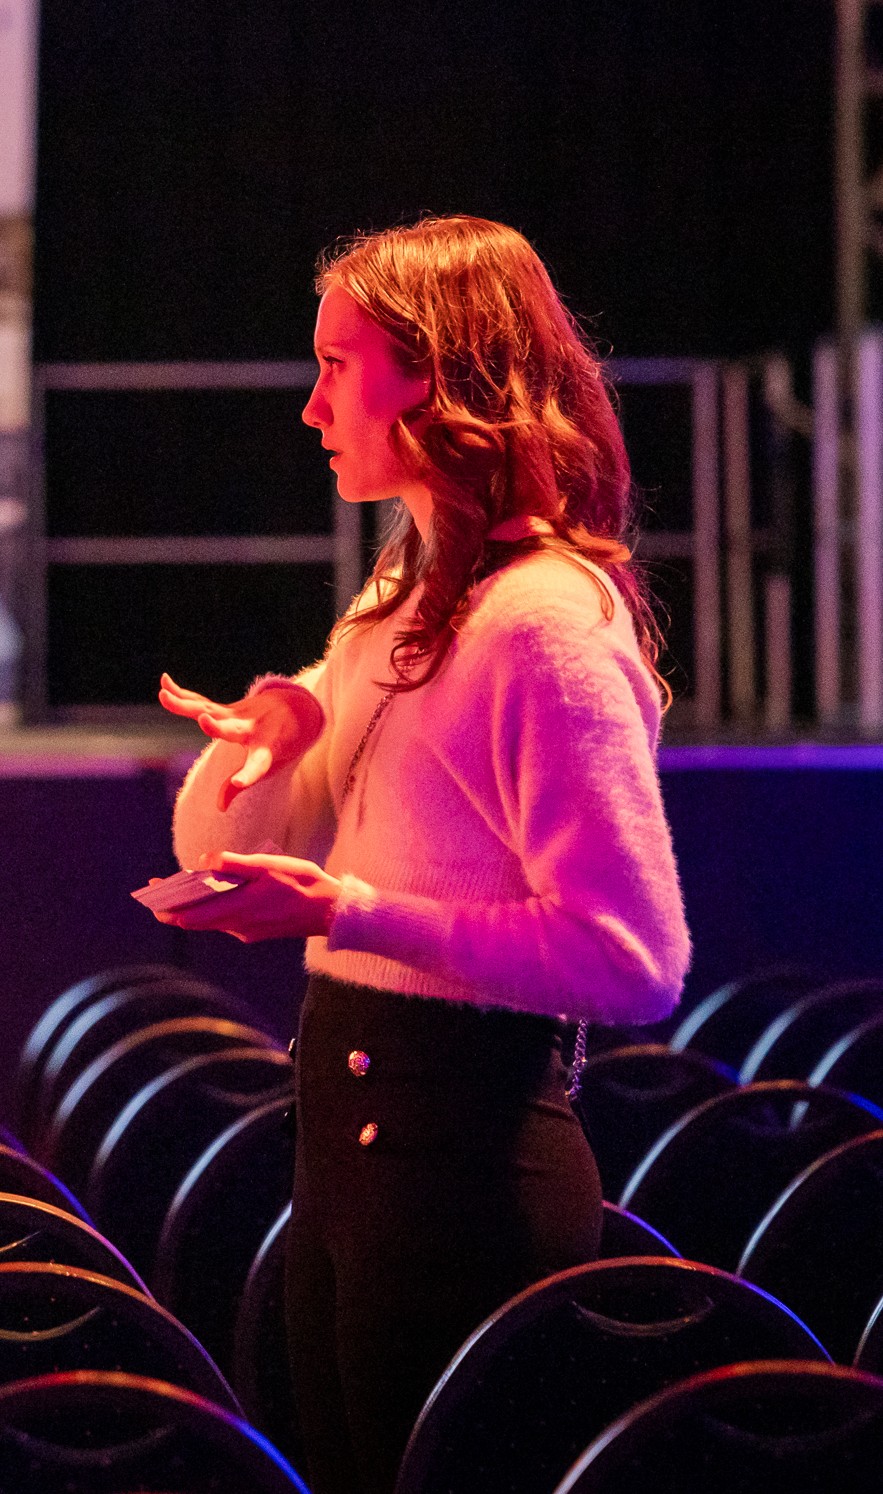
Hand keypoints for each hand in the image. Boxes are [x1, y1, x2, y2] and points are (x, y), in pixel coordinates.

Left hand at [153, 851, 340, 942]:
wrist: (331, 911)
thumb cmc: (301, 884)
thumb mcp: (267, 866)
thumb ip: (234, 864)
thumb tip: (204, 860)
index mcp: (236, 909)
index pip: (190, 915)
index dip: (168, 906)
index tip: (152, 895)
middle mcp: (237, 926)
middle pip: (196, 919)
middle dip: (175, 906)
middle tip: (158, 893)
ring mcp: (247, 930)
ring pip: (211, 920)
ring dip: (195, 906)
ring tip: (180, 889)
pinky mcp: (256, 930)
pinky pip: (227, 920)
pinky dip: (214, 908)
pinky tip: (215, 894)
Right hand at [159, 673, 323, 810]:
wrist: (296, 709)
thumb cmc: (281, 746)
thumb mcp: (271, 766)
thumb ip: (244, 782)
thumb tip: (220, 807)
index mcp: (267, 750)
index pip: (257, 765)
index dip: (247, 775)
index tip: (237, 783)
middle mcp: (252, 729)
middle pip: (231, 730)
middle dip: (218, 727)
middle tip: (204, 720)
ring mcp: (239, 715)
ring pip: (209, 709)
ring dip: (185, 704)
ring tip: (162, 695)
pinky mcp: (228, 707)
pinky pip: (202, 702)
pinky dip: (182, 694)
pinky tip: (164, 681)